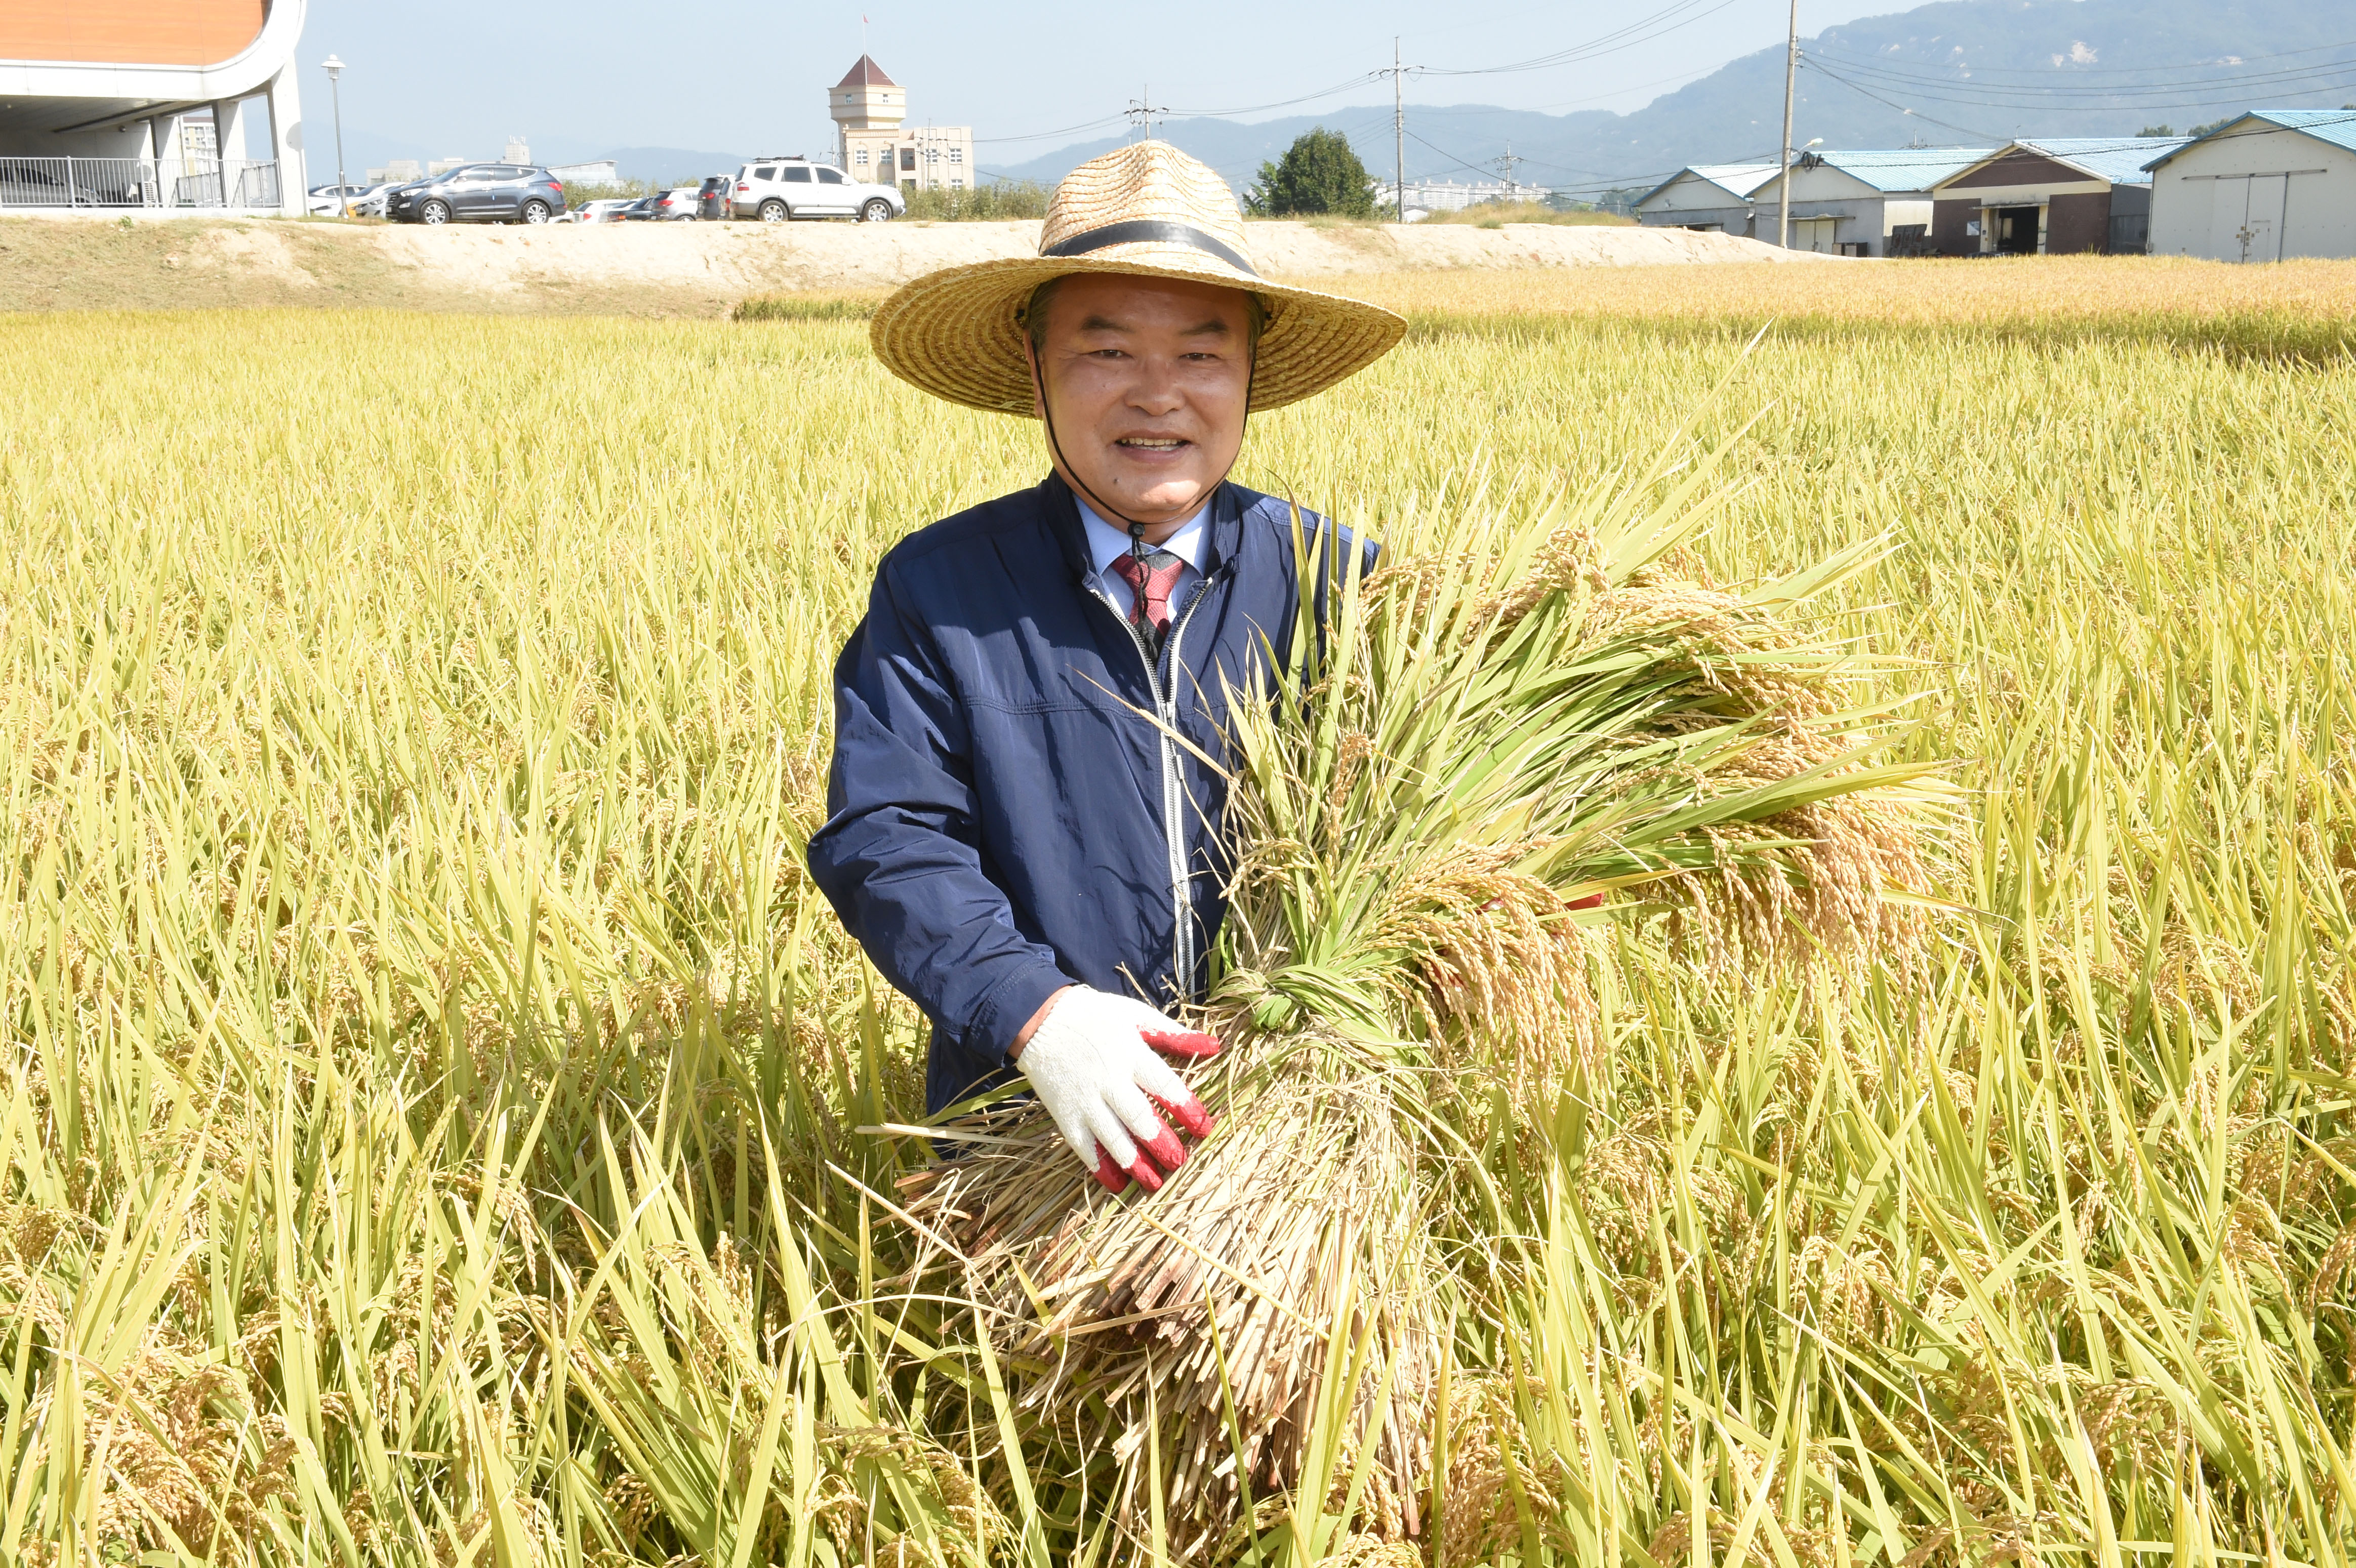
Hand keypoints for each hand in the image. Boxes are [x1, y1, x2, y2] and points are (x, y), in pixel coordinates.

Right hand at [1011, 987, 1220, 1193]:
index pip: (1164, 1085)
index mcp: (1130, 1054)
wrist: (1040, 1019)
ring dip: (1135, 1163)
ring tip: (1155, 1183)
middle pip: (1139, 1117)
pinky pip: (1084, 1147)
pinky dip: (1101, 1167)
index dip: (1186, 1108)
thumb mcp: (1136, 1017)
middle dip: (1161, 1143)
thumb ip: (1174, 1035)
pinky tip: (1118, 1184)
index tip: (1204, 1128)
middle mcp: (1108, 1080)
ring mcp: (1084, 1100)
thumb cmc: (1096, 1017)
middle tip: (1179, 1161)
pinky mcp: (1065, 1115)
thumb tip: (1215, 1046)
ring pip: (1112, 1138)